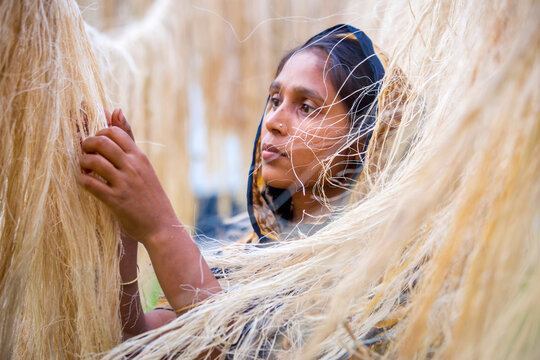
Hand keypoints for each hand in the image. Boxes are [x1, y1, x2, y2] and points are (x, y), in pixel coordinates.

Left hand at [77, 108, 179, 243]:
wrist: (162, 225)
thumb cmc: (150, 195)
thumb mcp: (143, 165)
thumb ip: (129, 141)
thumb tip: (116, 109)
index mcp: (139, 157)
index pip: (115, 131)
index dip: (99, 133)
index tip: (97, 144)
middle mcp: (133, 167)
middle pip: (102, 142)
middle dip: (87, 144)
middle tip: (86, 153)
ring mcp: (124, 183)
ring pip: (94, 161)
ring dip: (82, 163)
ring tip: (84, 168)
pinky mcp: (116, 200)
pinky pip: (91, 184)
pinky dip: (82, 181)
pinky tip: (84, 182)